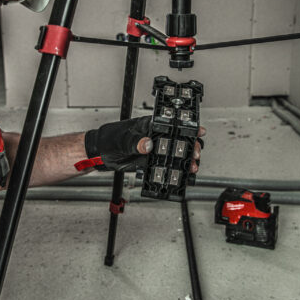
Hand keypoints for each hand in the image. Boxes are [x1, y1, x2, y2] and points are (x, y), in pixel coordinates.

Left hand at [83, 116, 205, 173]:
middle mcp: (153, 137)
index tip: (198, 130)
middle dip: (190, 146)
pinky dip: (173, 170)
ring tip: (192, 167)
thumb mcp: (123, 139)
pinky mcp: (149, 162)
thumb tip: (148, 144)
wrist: (100, 153)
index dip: (187, 127)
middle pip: (177, 140)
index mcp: (149, 125)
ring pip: (173, 154)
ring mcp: (152, 150)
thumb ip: (136, 142)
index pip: (171, 125)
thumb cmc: (109, 138)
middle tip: (196, 154)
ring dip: (184, 161)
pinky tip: (180, 175)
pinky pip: (164, 166)